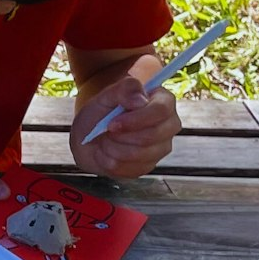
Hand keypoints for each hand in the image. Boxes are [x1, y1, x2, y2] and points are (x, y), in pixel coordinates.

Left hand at [71, 57, 179, 179]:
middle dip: (121, 136)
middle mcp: (169, 125)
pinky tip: (106, 153)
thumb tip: (141, 100)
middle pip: (152, 136)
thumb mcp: (108, 94)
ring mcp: (161, 148)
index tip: (112, 123)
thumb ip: (125, 89)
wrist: (89, 135)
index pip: (161, 110)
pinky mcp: (148, 166)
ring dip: (113, 149)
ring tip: (105, 140)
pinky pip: (131, 170)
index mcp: (164, 102)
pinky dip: (111, 163)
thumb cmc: (102, 111)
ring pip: (139, 155)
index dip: (135, 119)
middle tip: (106, 130)